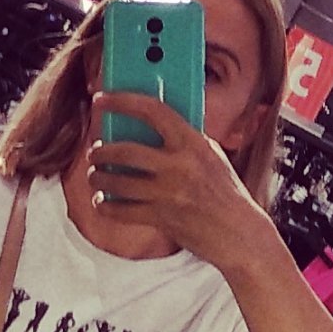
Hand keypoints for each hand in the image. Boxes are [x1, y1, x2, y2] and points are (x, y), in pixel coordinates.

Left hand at [86, 92, 267, 273]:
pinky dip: (106, 207)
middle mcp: (179, 165)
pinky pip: (120, 211)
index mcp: (193, 142)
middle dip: (101, 151)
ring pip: (117, 182)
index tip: (101, 99)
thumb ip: (182, 139)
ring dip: (98, 179)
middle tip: (95, 152)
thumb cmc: (224, 191)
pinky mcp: (161, 218)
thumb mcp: (210, 155)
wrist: (238, 232)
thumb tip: (146, 125)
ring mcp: (168, 193)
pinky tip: (103, 202)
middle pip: (125, 151)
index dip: (122, 101)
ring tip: (95, 177)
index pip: (152, 110)